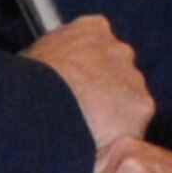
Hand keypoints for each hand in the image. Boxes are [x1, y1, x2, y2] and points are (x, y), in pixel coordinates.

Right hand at [24, 15, 152, 155]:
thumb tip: (46, 76)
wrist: (43, 101)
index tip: (78, 87)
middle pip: (119, 75)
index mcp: (92, 29)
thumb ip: (55, 60)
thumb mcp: (35, 56)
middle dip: (106, 93)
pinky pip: (133, 126)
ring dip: (114, 117)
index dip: (87, 71)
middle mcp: (119, 49)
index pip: (99, 47)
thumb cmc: (30, 81)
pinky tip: (96, 143)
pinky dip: (118, 137)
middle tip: (83, 114)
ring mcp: (133, 76)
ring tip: (86, 133)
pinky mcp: (142, 105)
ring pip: (129, 102)